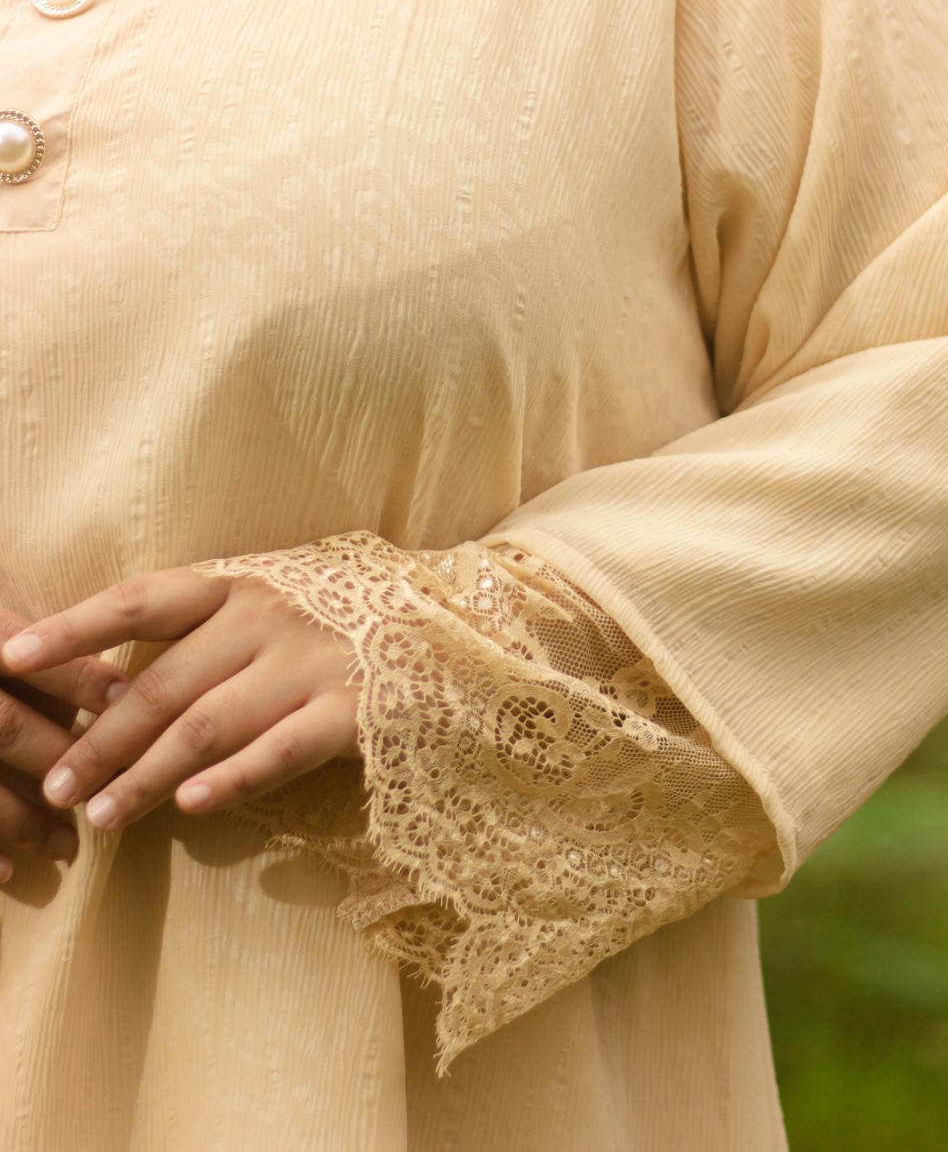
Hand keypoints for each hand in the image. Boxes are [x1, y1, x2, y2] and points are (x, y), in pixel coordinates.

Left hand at [0, 569, 361, 836]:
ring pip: (207, 727)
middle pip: (162, 684)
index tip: (10, 659)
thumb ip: (206, 627)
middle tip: (56, 786)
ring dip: (147, 775)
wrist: (450, 617)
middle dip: (100, 740)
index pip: (139, 602)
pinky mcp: (350, 714)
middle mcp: (266, 619)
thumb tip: (114, 679)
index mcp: (240, 584)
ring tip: (101, 817)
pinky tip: (193, 808)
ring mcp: (309, 666)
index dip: (72, 629)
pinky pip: (279, 752)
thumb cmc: (345, 609)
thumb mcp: (274, 593)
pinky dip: (233, 780)